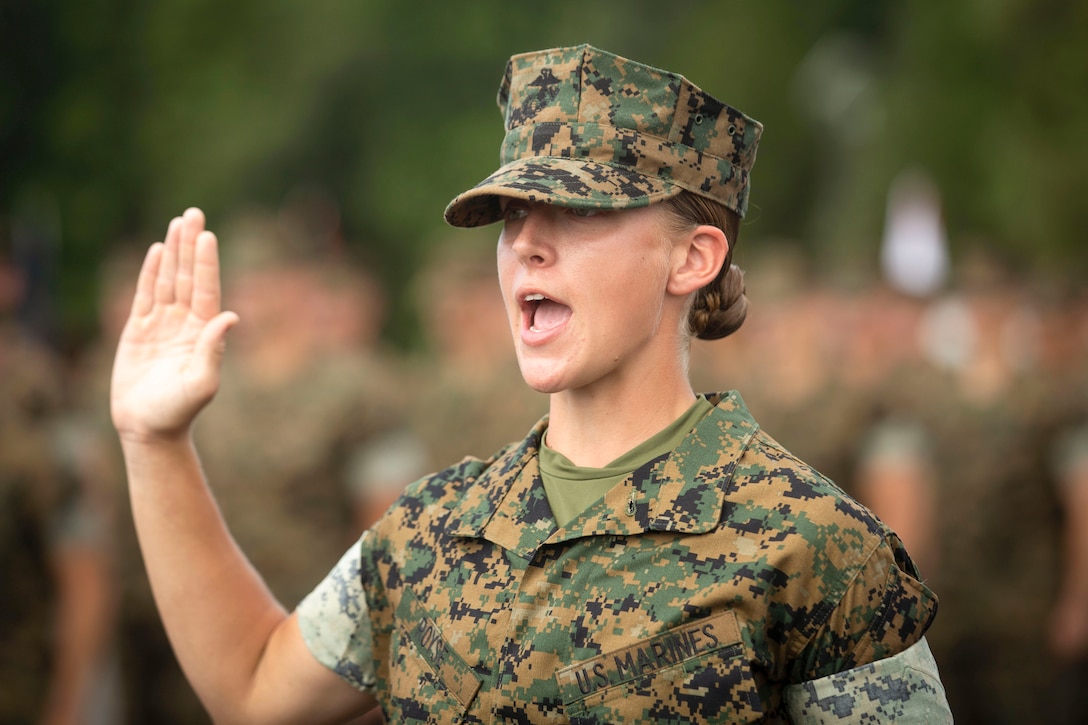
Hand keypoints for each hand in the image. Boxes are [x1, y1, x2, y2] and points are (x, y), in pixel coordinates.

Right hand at [110, 208, 238, 441]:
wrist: (149, 427)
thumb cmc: (179, 410)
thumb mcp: (203, 382)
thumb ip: (214, 349)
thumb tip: (231, 316)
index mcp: (204, 333)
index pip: (206, 289)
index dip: (205, 262)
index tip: (207, 235)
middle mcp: (186, 323)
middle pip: (187, 276)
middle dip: (190, 245)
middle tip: (193, 212)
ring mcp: (162, 324)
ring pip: (167, 279)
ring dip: (172, 251)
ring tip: (177, 222)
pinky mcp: (139, 329)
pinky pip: (145, 294)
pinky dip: (150, 272)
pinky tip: (157, 250)